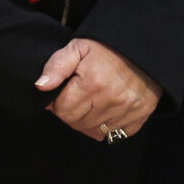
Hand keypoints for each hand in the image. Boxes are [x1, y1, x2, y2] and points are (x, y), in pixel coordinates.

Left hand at [36, 37, 161, 141]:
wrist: (142, 50)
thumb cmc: (106, 49)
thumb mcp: (77, 48)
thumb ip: (56, 66)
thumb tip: (41, 86)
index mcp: (92, 83)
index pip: (62, 109)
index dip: (56, 103)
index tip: (60, 93)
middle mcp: (111, 100)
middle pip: (76, 122)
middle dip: (69, 112)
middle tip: (74, 97)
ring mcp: (127, 111)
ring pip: (94, 131)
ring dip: (86, 120)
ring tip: (89, 103)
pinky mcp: (139, 117)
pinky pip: (115, 135)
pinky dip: (106, 127)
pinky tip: (104, 111)